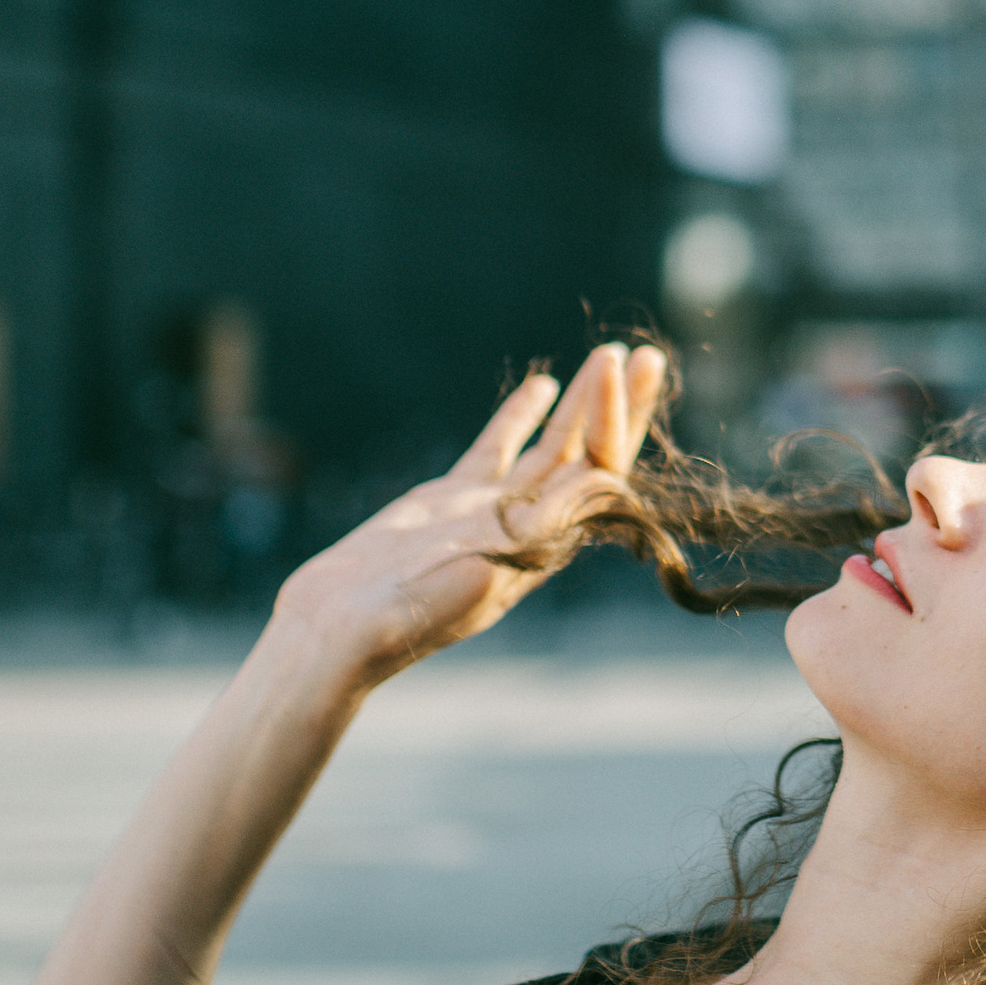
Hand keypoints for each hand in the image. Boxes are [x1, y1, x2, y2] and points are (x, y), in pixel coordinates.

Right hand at [267, 341, 666, 690]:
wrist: (337, 629)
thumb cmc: (409, 613)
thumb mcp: (486, 570)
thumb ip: (543, 527)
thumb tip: (608, 484)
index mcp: (545, 546)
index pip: (601, 472)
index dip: (618, 419)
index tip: (626, 369)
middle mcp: (528, 527)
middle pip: (591, 456)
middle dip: (620, 406)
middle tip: (649, 357)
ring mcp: (490, 511)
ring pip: (550, 447)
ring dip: (580, 405)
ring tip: (607, 355)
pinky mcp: (449, 501)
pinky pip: (497, 450)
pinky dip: (520, 418)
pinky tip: (542, 384)